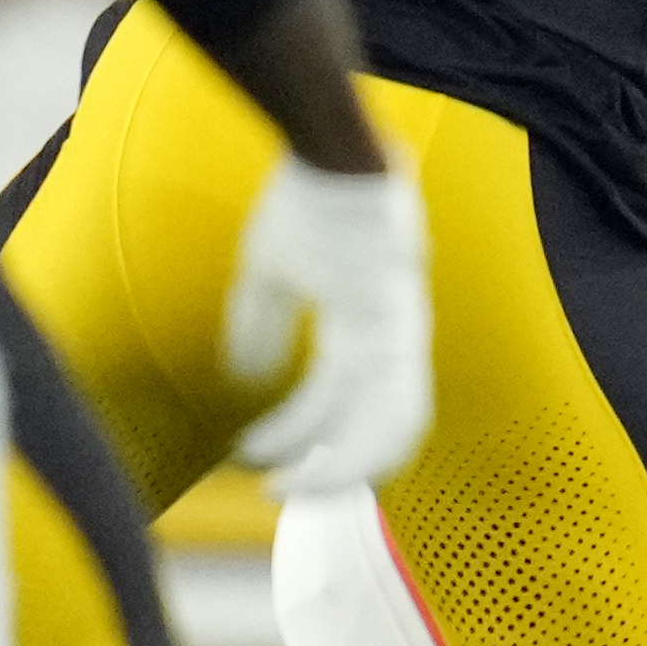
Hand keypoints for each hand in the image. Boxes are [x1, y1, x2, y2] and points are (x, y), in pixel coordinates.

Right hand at [223, 155, 431, 497]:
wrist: (334, 149)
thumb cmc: (304, 201)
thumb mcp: (270, 272)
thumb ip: (261, 326)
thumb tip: (246, 379)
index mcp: (367, 327)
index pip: (340, 403)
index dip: (300, 438)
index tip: (251, 457)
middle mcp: (392, 338)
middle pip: (382, 429)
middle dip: (336, 471)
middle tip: (287, 496)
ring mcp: (399, 333)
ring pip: (388, 430)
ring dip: (341, 469)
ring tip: (293, 491)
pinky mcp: (395, 327)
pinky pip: (386, 409)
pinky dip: (347, 446)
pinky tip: (304, 462)